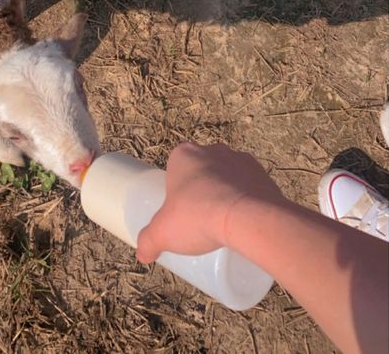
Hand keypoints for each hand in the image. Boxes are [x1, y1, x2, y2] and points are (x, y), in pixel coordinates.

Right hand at [136, 142, 284, 262]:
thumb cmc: (199, 217)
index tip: (178, 212)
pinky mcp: (261, 172)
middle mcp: (212, 150)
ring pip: (226, 177)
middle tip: (198, 220)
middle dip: (200, 192)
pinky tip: (243, 222)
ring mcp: (239, 158)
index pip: (175, 170)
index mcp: (184, 155)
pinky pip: (249, 185)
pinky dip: (246, 200)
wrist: (248, 218)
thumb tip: (143, 254)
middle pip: (201, 172)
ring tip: (222, 224)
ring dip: (224, 194)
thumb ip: (148, 241)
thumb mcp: (163, 233)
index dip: (175, 191)